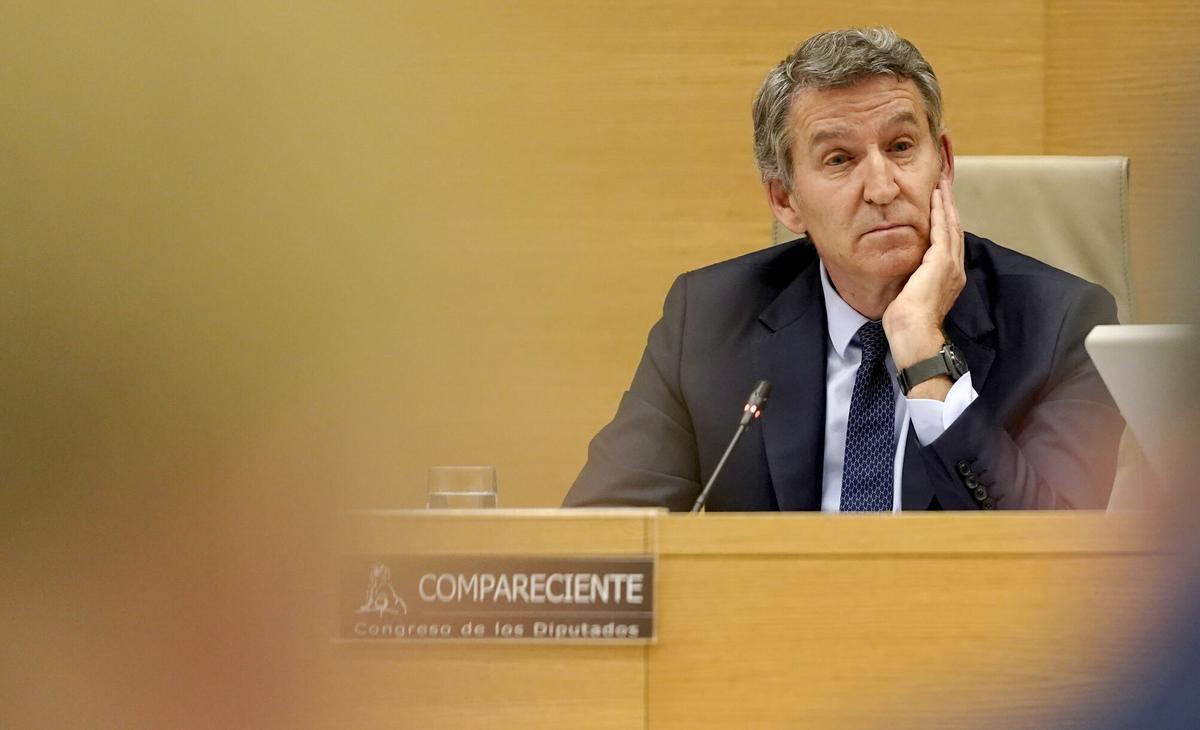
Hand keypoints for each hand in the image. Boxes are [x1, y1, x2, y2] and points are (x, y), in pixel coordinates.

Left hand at [882, 175, 965, 391]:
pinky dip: (941, 211)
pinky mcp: (941, 263)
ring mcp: (950, 265)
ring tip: (941, 183)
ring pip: (951, 225)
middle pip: (954, 228)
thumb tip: (901, 273)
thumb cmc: (907, 324)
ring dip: (946, 203)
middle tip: (944, 184)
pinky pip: (943, 230)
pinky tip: (936, 197)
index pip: (948, 242)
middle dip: (949, 206)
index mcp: (948, 277)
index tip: (939, 202)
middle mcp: (954, 269)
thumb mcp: (909, 295)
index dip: (945, 220)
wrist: (914, 336)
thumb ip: (910, 280)